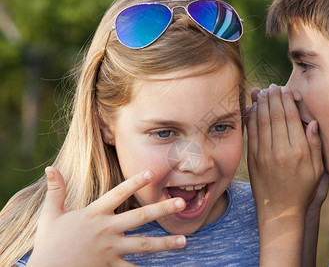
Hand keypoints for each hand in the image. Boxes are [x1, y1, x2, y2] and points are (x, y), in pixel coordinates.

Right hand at [28, 167, 186, 266]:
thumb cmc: (49, 243)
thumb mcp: (50, 214)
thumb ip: (56, 190)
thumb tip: (50, 167)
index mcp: (94, 214)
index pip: (118, 193)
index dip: (135, 182)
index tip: (151, 172)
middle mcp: (106, 229)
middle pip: (140, 217)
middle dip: (162, 209)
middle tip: (182, 202)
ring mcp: (110, 249)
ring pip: (143, 245)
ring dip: (165, 243)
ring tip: (184, 241)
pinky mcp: (110, 266)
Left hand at [246, 84, 324, 265]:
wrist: (280, 212)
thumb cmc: (303, 190)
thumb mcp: (317, 171)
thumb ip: (315, 145)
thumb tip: (311, 122)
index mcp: (298, 151)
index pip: (290, 118)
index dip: (286, 101)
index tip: (284, 90)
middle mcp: (280, 150)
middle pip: (274, 116)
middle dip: (272, 98)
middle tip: (272, 86)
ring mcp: (264, 155)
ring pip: (261, 122)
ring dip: (260, 104)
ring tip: (261, 92)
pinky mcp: (252, 160)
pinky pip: (251, 134)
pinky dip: (250, 119)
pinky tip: (251, 109)